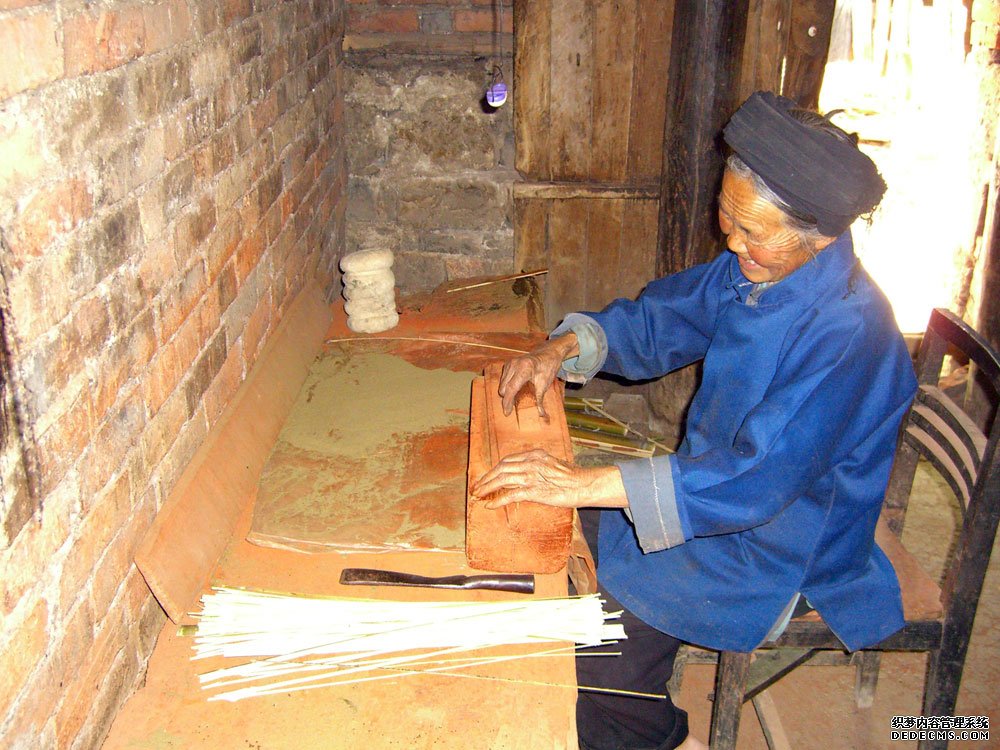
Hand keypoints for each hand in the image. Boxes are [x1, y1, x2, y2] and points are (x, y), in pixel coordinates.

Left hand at [471, 449, 627, 509]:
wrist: (584, 484)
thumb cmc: (572, 476)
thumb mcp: (552, 464)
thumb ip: (537, 466)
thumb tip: (523, 474)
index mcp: (534, 454)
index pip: (507, 460)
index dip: (494, 469)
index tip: (486, 477)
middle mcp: (531, 462)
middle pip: (501, 468)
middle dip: (486, 478)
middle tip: (476, 487)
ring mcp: (532, 476)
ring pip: (502, 480)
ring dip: (487, 488)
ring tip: (478, 495)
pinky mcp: (534, 490)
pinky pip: (510, 495)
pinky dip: (497, 500)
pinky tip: (490, 506)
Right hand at [499, 334, 578, 416]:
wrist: (548, 353)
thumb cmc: (548, 367)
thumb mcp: (545, 384)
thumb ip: (540, 399)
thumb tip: (541, 414)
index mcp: (524, 368)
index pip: (511, 388)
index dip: (507, 402)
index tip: (507, 413)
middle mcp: (514, 364)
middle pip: (504, 388)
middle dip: (506, 399)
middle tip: (512, 409)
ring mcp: (510, 363)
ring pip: (502, 384)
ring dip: (506, 393)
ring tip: (514, 400)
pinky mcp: (508, 363)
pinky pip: (503, 379)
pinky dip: (506, 386)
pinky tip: (515, 390)